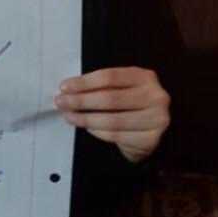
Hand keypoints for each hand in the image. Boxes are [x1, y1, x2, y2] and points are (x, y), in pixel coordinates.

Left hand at [54, 67, 170, 163]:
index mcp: (145, 77)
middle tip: (61, 102)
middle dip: (81, 101)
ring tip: (69, 116)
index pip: (110, 77)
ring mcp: (156, 119)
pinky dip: (98, 132)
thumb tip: (68, 90)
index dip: (84, 82)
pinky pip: (117, 136)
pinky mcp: (150, 139)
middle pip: (110, 98)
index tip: (64, 87)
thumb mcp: (122, 88)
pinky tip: (87, 128)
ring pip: (112, 120)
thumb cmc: (131, 105)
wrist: (151, 131)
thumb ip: (102, 87)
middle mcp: (155, 96)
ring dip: (85, 119)